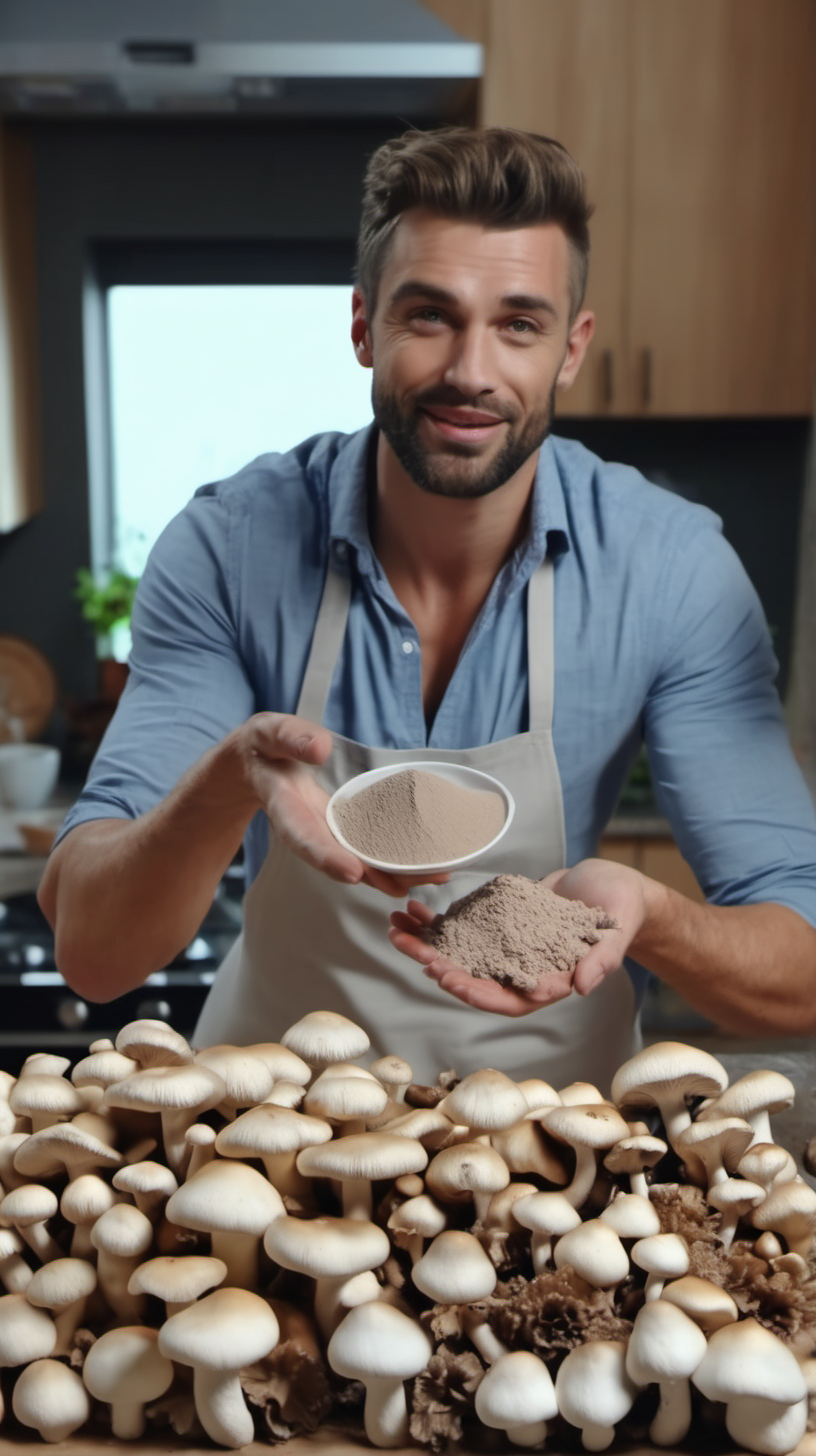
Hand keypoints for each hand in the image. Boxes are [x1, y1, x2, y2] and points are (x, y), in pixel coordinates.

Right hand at [234, 714, 449, 897]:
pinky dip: (390, 858)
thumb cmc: (263, 746)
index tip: (352, 872)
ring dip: (389, 872)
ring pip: (355, 858)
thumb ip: (292, 738)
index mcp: (284, 805)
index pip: (302, 835)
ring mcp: (323, 830)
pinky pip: (363, 846)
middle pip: (337, 857)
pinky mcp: (337, 828)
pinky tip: (421, 863)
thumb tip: (321, 749)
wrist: (256, 763)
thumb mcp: (270, 732)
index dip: (326, 856)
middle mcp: (305, 826)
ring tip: (429, 878)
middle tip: (405, 885)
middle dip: (371, 874)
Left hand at [389, 857, 651, 1014]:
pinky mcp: (498, 926)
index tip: (448, 979)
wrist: (612, 887)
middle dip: (440, 967)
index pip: (508, 999)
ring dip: (427, 945)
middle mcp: (522, 972)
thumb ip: (602, 960)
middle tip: (412, 952)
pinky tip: (412, 910)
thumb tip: (582, 987)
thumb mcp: (616, 931)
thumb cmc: (622, 911)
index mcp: (550, 983)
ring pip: (460, 955)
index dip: (477, 992)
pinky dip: (437, 922)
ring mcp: (506, 949)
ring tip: (395, 929)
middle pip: (474, 978)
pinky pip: (463, 929)